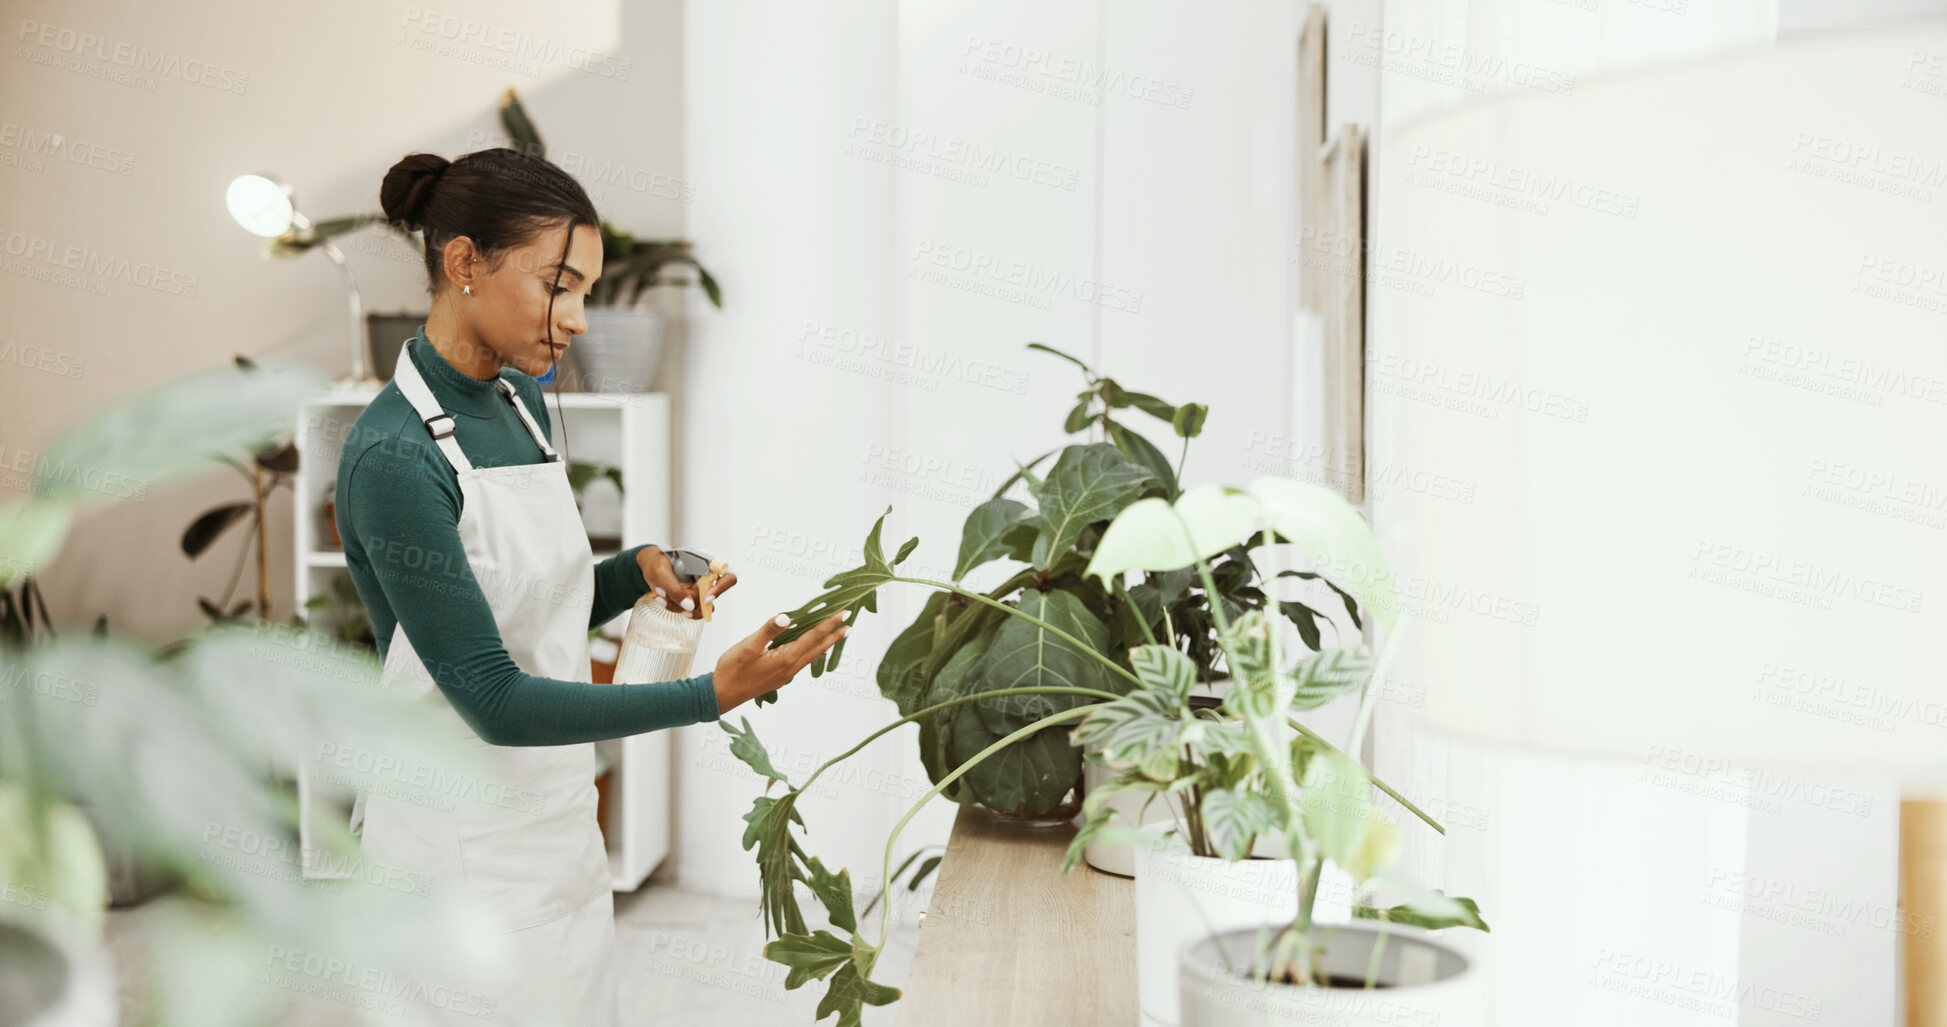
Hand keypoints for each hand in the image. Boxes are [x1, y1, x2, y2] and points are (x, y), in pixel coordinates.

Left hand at [636, 546, 737, 619]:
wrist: (648, 566)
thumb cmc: (657, 561)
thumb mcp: (661, 571)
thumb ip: (674, 588)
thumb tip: (689, 607)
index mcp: (707, 565)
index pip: (727, 578)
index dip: (721, 589)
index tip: (706, 598)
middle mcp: (706, 579)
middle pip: (710, 599)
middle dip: (688, 601)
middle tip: (670, 596)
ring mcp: (698, 591)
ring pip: (698, 609)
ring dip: (679, 607)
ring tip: (661, 596)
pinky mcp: (689, 600)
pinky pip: (688, 611)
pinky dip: (674, 608)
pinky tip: (661, 599)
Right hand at [712, 612, 847, 713]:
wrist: (721, 695)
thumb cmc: (732, 670)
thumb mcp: (748, 646)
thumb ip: (768, 630)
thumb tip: (786, 617)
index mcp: (786, 658)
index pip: (813, 637)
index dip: (829, 624)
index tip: (844, 615)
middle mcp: (790, 668)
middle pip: (817, 648)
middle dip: (833, 636)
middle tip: (849, 625)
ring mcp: (785, 675)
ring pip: (810, 656)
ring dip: (824, 645)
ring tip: (834, 636)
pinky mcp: (778, 677)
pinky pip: (801, 662)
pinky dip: (810, 652)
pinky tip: (808, 649)